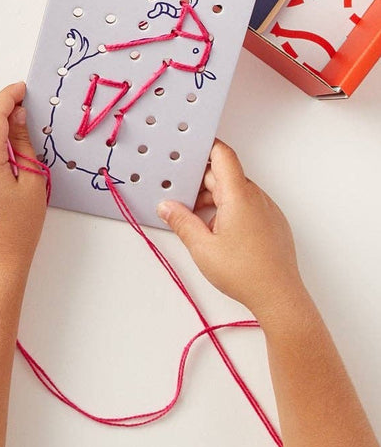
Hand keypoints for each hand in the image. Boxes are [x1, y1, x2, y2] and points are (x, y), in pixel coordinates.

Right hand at [157, 139, 306, 321]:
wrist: (280, 299)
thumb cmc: (246, 273)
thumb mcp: (202, 247)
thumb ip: (181, 221)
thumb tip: (167, 207)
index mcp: (239, 196)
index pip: (222, 155)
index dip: (205, 147)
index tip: (188, 148)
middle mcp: (256, 198)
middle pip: (225, 175)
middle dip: (201, 183)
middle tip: (181, 199)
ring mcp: (268, 210)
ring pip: (236, 191)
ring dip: (215, 198)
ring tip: (198, 222)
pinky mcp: (273, 224)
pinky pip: (248, 205)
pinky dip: (230, 210)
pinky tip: (218, 232)